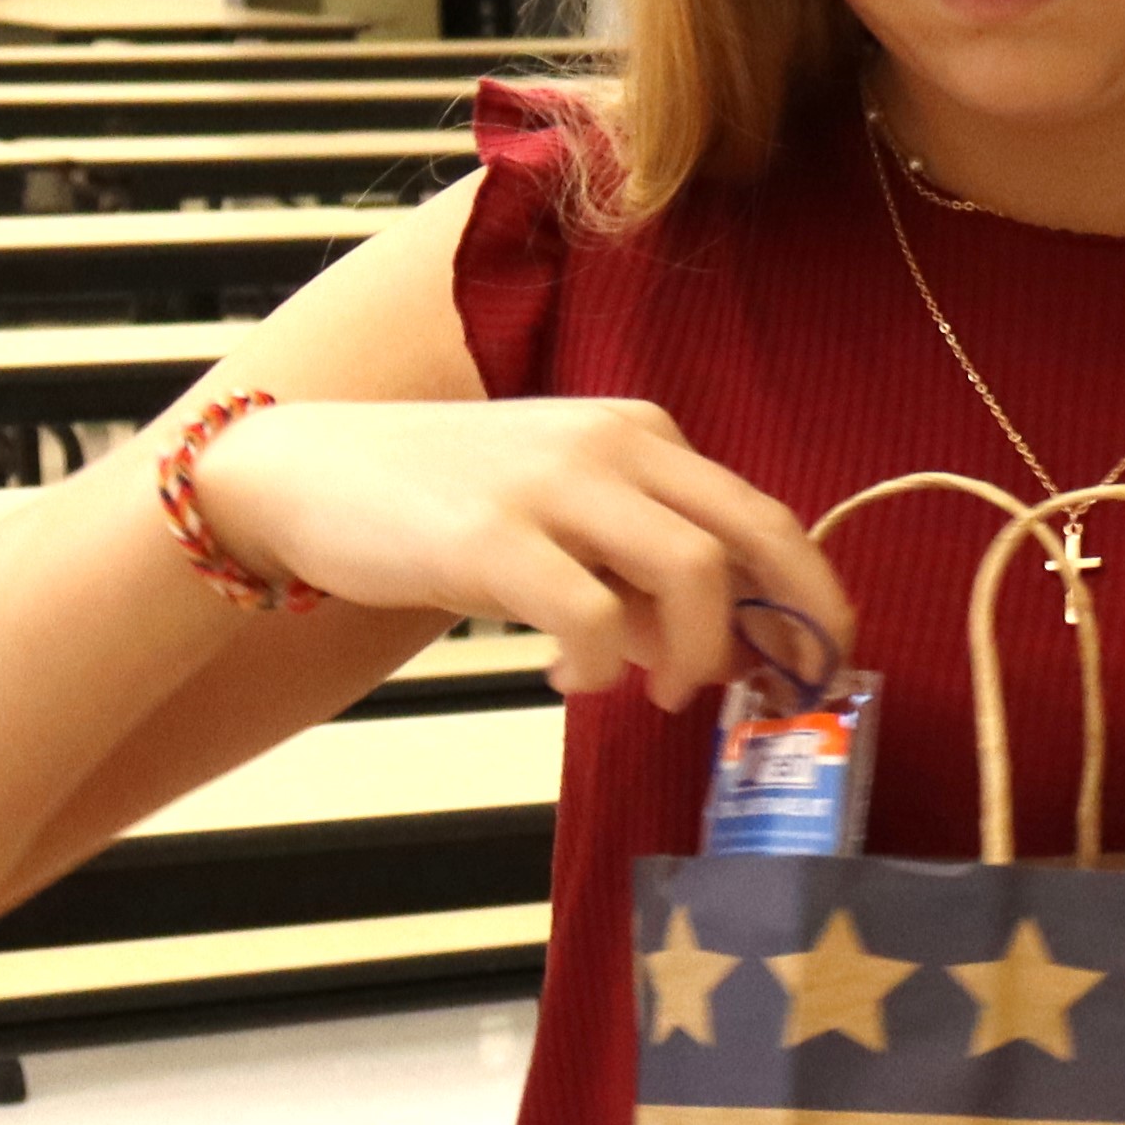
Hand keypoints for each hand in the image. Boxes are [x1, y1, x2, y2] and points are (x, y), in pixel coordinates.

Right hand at [177, 392, 852, 710]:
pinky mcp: (492, 538)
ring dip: (695, 652)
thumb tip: (716, 648)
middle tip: (782, 688)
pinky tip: (570, 679)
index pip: (761, 512)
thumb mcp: (561, 514)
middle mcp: (611, 444)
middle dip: (793, 620)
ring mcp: (553, 485)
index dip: (810, 593)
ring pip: (692, 571)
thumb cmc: (444, 504)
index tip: (819, 657)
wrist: (304, 472)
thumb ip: (640, 566)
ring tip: (658, 690)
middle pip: (754, 532)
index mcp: (640, 433)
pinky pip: (593, 617)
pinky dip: (601, 666)